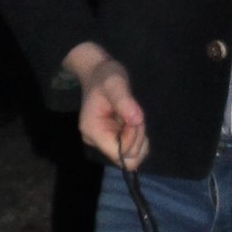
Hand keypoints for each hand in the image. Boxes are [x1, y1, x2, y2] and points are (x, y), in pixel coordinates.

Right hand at [64, 45, 148, 167]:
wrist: (98, 72)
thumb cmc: (106, 76)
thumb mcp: (116, 84)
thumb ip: (125, 102)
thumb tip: (136, 120)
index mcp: (93, 131)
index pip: (120, 152)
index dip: (133, 138)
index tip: (134, 116)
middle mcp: (95, 141)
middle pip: (127, 158)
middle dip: (138, 138)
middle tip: (135, 115)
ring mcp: (103, 141)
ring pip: (131, 155)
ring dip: (139, 136)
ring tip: (132, 115)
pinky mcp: (110, 139)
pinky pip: (130, 148)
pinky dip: (136, 136)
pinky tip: (131, 120)